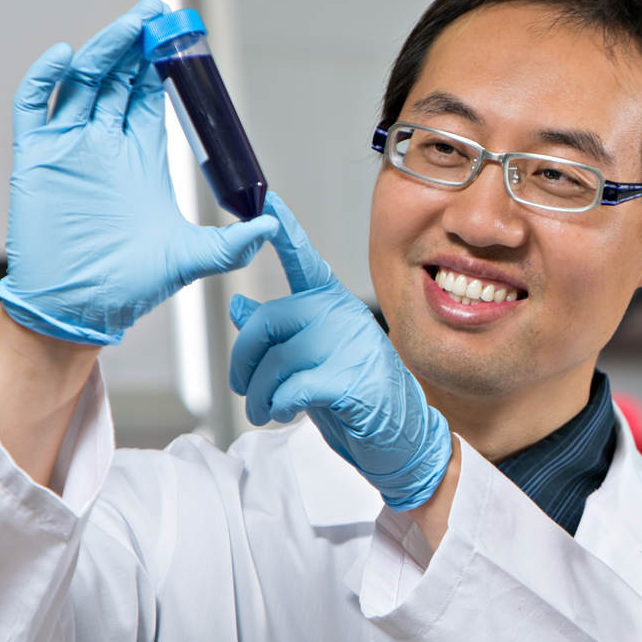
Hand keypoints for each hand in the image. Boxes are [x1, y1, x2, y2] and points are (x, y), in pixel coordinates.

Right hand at [0, 0, 277, 344]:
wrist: (79, 311)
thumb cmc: (129, 287)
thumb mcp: (191, 258)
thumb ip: (231, 242)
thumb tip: (274, 225)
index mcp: (140, 156)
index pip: (149, 94)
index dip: (163, 63)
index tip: (181, 34)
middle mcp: (104, 145)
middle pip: (117, 77)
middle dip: (135, 42)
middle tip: (158, 13)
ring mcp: (69, 148)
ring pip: (81, 82)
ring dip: (103, 50)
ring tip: (128, 26)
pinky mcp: (36, 159)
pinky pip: (34, 107)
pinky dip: (44, 78)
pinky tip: (65, 56)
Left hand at [228, 194, 451, 511]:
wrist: (403, 440)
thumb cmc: (356, 399)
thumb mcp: (310, 361)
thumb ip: (278, 334)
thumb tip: (238, 308)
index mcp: (334, 305)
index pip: (305, 261)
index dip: (285, 231)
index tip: (267, 201)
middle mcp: (344, 317)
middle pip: (269, 321)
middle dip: (244, 360)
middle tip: (243, 387)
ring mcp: (352, 346)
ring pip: (277, 360)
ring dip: (260, 394)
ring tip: (265, 410)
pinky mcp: (354, 380)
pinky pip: (295, 387)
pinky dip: (281, 405)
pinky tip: (287, 413)